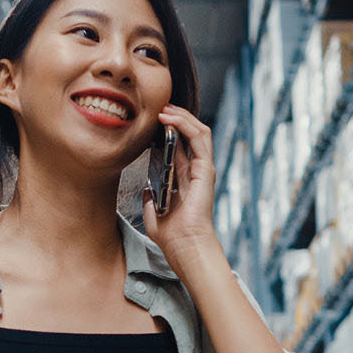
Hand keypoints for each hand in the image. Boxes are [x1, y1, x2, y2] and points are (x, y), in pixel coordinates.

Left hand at [143, 104, 218, 264]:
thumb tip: (146, 190)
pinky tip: (170, 118)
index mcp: (184, 179)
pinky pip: (199, 139)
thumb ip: (151, 200)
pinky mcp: (205, 169)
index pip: (180, 146)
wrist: (184, 245)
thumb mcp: (153, 214)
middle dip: (176, 117)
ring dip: (181, 116)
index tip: (152, 119)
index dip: (168, 129)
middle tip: (159, 106)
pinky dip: (186, 124)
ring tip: (165, 107)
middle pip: (190, 134)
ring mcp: (202, 169)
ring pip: (198, 131)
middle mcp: (195, 171)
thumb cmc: (172, 236)